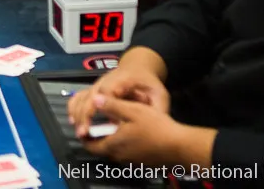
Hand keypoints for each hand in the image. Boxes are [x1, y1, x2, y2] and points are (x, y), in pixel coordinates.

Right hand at [67, 61, 170, 136]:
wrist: (139, 67)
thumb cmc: (148, 84)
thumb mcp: (160, 95)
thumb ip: (156, 110)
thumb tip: (146, 125)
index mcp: (125, 79)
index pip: (111, 88)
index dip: (106, 103)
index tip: (108, 120)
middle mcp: (108, 79)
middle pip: (92, 93)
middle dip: (86, 113)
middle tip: (84, 132)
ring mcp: (98, 83)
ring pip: (83, 95)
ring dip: (78, 113)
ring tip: (79, 131)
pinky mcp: (93, 88)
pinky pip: (79, 95)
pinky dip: (74, 107)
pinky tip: (73, 120)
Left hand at [79, 95, 200, 165]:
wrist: (179, 146)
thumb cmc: (155, 127)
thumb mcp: (132, 110)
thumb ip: (111, 105)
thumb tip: (95, 99)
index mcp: (113, 145)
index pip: (89, 146)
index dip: (84, 136)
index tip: (84, 126)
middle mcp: (119, 157)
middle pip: (101, 148)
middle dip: (97, 137)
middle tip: (99, 123)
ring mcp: (131, 161)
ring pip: (114, 150)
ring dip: (111, 139)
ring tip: (115, 124)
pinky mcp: (141, 162)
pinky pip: (126, 153)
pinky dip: (123, 144)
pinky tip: (131, 131)